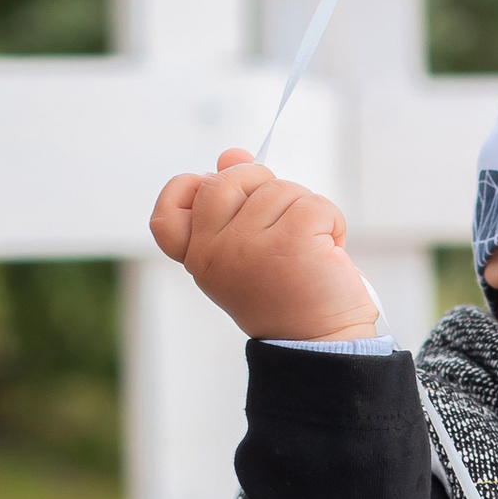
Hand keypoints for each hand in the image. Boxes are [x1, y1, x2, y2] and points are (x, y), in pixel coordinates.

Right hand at [149, 149, 380, 341]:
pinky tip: (328, 251)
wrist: (321, 343)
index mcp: (199, 258)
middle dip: (261, 186)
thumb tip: (231, 155)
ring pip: (279, 188)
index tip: (213, 191)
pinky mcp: (290, 243)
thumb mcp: (250, 248)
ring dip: (305, 210)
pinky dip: (332, 222)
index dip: (186, 188)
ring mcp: (249, 248)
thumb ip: (235, 202)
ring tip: (309, 249)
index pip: (166, 214)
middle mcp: (215, 254)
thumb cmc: (287, 294)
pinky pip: (314, 203)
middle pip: (226, 180)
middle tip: (282, 222)